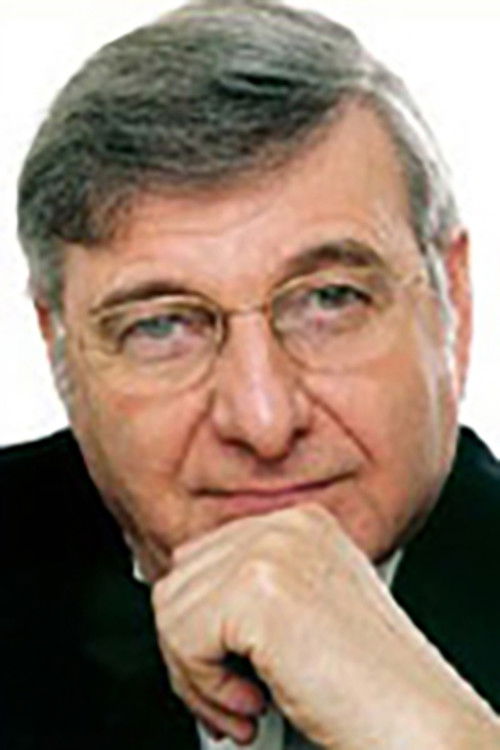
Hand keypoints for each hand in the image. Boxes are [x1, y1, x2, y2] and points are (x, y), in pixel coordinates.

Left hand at [152, 504, 499, 747]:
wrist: (413, 717)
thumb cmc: (369, 680)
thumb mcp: (307, 608)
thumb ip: (254, 589)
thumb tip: (186, 604)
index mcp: (300, 523)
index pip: (204, 555)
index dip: (199, 619)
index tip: (216, 661)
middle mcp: (285, 525)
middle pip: (181, 578)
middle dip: (191, 649)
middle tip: (225, 693)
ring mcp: (270, 550)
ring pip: (171, 608)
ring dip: (196, 675)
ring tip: (242, 704)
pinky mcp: (255, 588)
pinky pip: (181, 638)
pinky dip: (204, 687)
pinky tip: (253, 703)